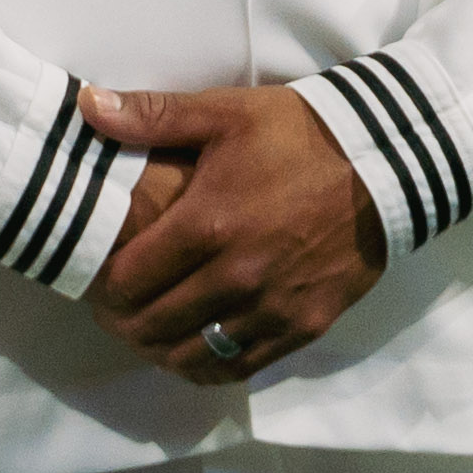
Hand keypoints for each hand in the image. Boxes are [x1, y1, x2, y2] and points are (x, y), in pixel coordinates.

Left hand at [79, 82, 382, 385]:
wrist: (386, 161)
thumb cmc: (298, 134)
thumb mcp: (223, 113)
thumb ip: (152, 115)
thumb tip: (87, 105)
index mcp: (207, 224)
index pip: (129, 280)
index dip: (102, 286)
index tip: (95, 278)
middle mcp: (236, 276)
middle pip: (153, 325)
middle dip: (122, 322)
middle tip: (112, 310)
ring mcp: (273, 307)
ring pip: (193, 356)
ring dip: (160, 351)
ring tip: (147, 333)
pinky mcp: (304, 325)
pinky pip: (241, 367)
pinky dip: (208, 367)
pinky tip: (192, 353)